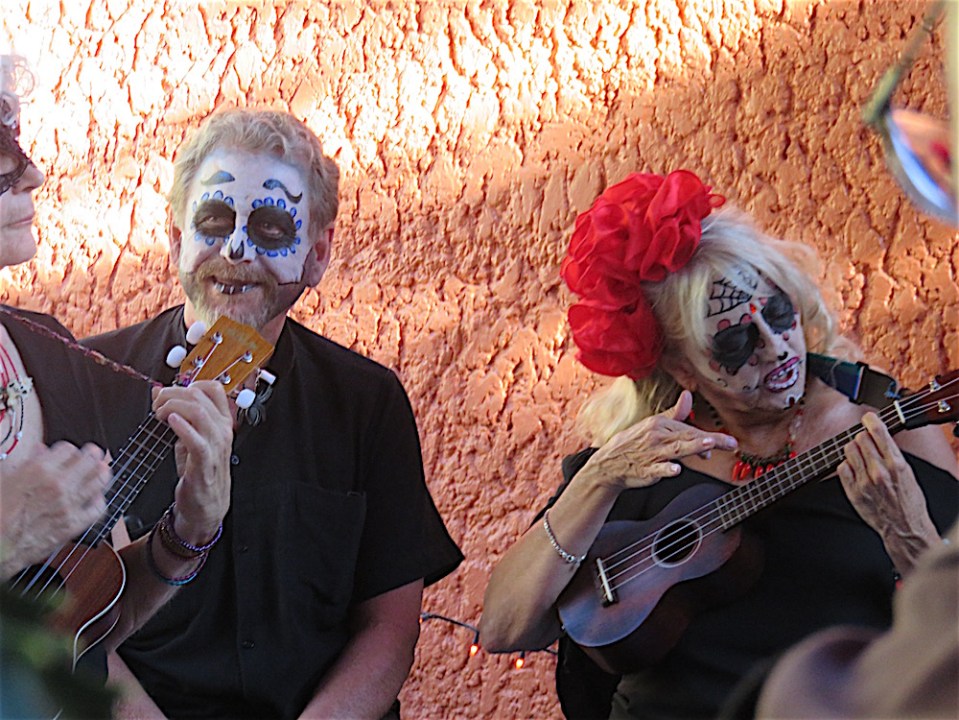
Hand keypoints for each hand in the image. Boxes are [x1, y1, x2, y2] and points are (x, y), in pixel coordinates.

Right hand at [0, 442, 110, 576]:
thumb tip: (41, 450)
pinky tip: (95, 498)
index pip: (68, 449)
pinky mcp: (74, 525)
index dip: (69, 450)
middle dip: (92, 455)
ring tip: (101, 470)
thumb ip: (29, 461)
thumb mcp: (7, 478)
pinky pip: (98, 509)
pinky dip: (99, 501)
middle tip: (93, 455)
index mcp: (39, 470)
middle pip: (90, 459)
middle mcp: (58, 485)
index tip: (70, 453)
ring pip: (100, 480)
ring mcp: (69, 505)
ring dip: (102, 472)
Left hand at [152, 381, 232, 544]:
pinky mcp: (205, 462)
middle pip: (200, 395)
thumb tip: (160, 393)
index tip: (172, 391)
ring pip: (199, 412)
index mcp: (222, 422)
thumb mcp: (190, 438)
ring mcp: (216, 445)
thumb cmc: (199, 472)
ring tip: (159, 414)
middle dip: (173, 393)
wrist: (205, 505)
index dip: (190, 383)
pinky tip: (170, 422)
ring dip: (173, 406)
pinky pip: (197, 440)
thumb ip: (180, 415)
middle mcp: (222, 430)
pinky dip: (182, 427)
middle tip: (156, 403)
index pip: (213, 388)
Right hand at [580, 391, 737, 492]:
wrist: (610, 463)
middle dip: (710, 441)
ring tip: (707, 445)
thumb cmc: (633, 443)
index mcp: (660, 424)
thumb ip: (674, 412)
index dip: (708, 436)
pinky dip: (666, 469)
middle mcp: (657, 437)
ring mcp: (652, 454)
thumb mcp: (652, 424)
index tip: (727, 442)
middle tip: (730, 443)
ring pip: (676, 450)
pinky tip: (676, 469)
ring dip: (692, 447)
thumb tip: (688, 395)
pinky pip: (657, 469)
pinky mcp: (646, 470)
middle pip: (688, 437)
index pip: (689, 428)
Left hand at [837, 412, 937, 568]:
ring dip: (854, 450)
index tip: (868, 417)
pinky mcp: (853, 491)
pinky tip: (856, 472)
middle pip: (860, 438)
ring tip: (862, 459)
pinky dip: (847, 466)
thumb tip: (879, 436)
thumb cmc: (909, 502)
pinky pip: (842, 467)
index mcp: (897, 465)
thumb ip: (892, 455)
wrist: (905, 528)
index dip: (871, 421)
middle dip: (863, 439)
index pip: (879, 433)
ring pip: (849, 449)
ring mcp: (864, 481)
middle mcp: (879, 471)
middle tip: (867, 445)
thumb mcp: (908, 474)